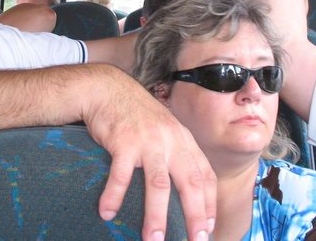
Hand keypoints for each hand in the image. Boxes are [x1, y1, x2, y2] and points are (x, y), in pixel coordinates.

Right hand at [84, 67, 215, 240]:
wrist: (108, 89)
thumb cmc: (135, 114)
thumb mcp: (164, 129)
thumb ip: (175, 151)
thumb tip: (181, 187)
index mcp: (183, 139)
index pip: (204, 175)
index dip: (208, 203)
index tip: (208, 227)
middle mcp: (170, 140)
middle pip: (189, 183)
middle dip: (195, 216)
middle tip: (196, 240)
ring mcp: (148, 141)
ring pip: (158, 184)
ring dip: (156, 215)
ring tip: (154, 239)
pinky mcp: (124, 142)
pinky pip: (121, 175)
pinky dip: (114, 196)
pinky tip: (107, 212)